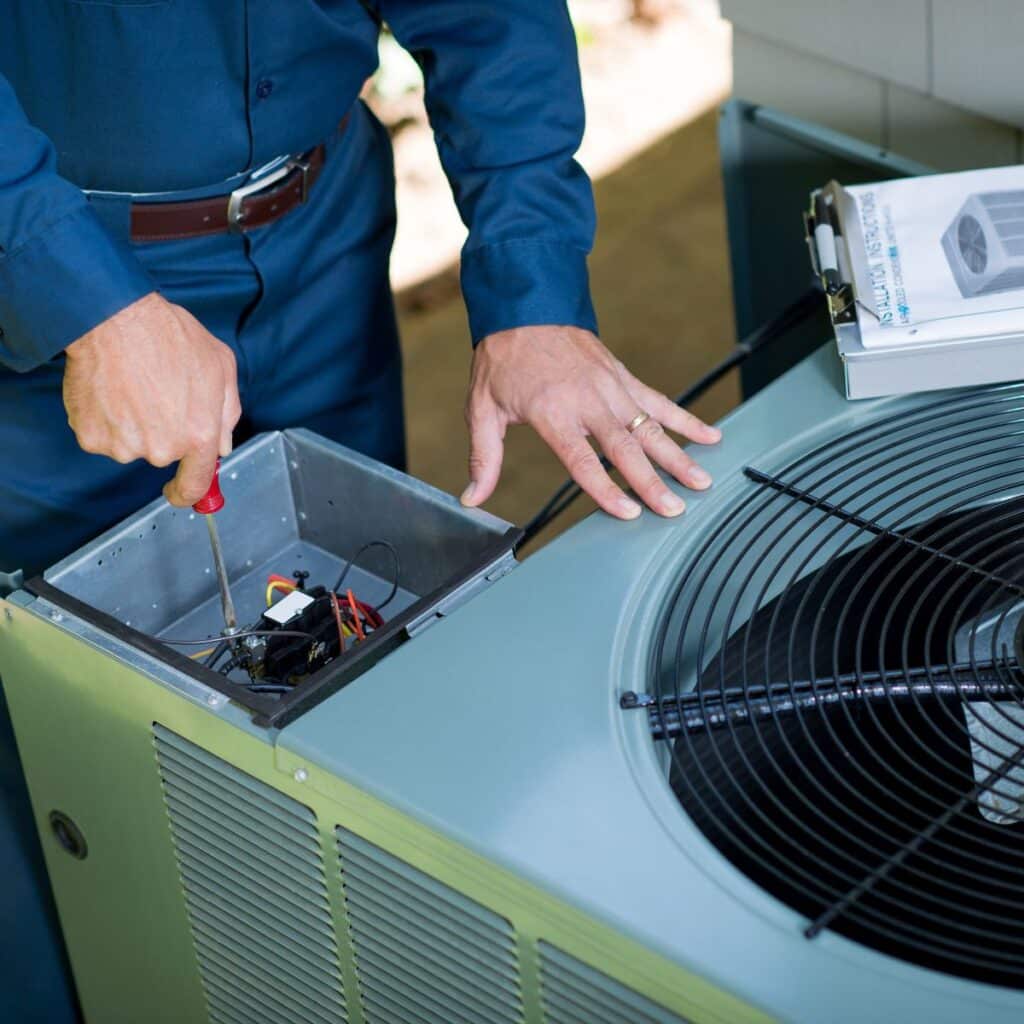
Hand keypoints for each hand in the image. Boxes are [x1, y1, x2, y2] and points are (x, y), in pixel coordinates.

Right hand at [63, 292, 241, 506]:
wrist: (114, 319)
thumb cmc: (168, 336)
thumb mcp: (221, 367)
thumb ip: (227, 413)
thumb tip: (221, 445)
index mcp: (198, 435)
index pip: (196, 484)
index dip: (189, 492)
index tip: (180, 491)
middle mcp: (162, 448)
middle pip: (162, 454)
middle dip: (162, 430)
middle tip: (156, 392)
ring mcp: (124, 446)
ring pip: (131, 444)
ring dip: (132, 423)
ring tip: (133, 385)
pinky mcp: (92, 437)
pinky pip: (103, 435)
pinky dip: (104, 418)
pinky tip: (111, 390)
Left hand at [461, 325, 720, 519]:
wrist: (525, 305)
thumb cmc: (503, 360)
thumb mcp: (482, 409)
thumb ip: (484, 458)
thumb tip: (472, 498)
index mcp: (552, 412)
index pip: (583, 460)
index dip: (605, 489)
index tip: (627, 513)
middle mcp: (587, 400)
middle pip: (625, 448)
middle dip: (652, 481)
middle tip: (674, 510)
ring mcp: (610, 387)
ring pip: (650, 428)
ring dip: (678, 456)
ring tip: (701, 483)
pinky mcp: (622, 377)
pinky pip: (659, 402)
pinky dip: (686, 420)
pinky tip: (709, 437)